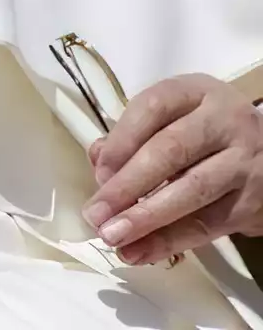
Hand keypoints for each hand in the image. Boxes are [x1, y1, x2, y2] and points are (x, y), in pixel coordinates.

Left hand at [84, 73, 262, 264]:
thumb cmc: (206, 132)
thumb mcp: (175, 117)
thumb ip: (134, 134)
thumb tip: (98, 161)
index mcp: (196, 92)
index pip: (152, 108)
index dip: (121, 141)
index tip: (98, 172)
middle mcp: (225, 121)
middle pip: (170, 151)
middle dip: (127, 186)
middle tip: (96, 214)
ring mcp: (244, 162)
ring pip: (191, 191)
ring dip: (146, 218)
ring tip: (112, 236)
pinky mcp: (254, 202)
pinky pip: (209, 224)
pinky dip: (171, 240)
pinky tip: (140, 251)